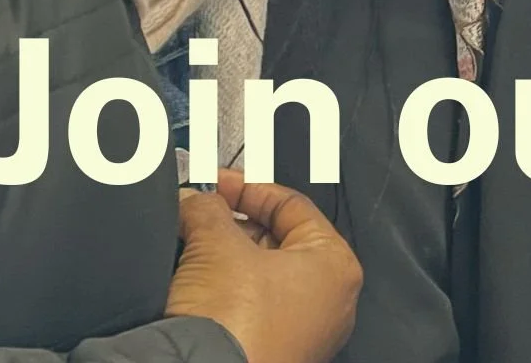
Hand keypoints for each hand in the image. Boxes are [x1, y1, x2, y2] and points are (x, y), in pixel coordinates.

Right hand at [167, 170, 362, 362]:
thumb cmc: (235, 325)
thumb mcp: (216, 245)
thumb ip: (208, 209)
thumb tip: (196, 200)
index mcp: (336, 266)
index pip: (292, 205)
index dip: (248, 187)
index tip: (218, 183)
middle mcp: (330, 301)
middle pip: (277, 239)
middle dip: (234, 223)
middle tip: (201, 211)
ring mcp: (305, 330)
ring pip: (262, 274)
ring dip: (226, 255)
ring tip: (193, 244)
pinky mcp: (276, 350)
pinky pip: (252, 307)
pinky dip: (226, 289)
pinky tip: (198, 282)